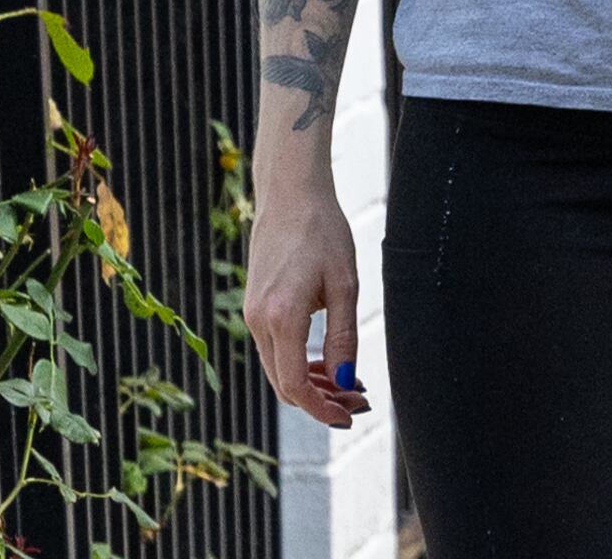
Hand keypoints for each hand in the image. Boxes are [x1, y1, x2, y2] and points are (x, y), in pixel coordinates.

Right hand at [242, 169, 374, 427]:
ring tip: (349, 383)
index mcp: (281, 317)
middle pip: (285, 384)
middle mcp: (258, 321)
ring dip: (312, 383)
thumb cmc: (323, 232)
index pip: (295, 385)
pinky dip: (300, 362)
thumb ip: (344, 336)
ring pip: (279, 369)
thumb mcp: (344, 285)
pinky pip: (275, 349)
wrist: (290, 195)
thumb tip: (346, 382)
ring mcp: (252, 315)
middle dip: (321, 400)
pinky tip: (328, 361)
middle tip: (359, 401)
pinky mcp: (255, 307)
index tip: (350, 416)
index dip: (322, 409)